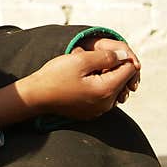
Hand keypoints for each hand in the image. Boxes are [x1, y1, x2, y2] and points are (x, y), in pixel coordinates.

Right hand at [22, 47, 138, 120]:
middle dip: (114, 68)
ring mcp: (99, 110)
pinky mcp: (91, 113)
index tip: (105, 53)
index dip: (121, 57)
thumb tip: (124, 55)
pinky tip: (82, 82)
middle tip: (93, 61)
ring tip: (86, 71)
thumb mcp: (80, 60)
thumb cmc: (55, 76)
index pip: (130, 69)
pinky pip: (103, 97)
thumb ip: (107, 56)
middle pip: (124, 80)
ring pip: (114, 88)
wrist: (36, 96)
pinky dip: (98, 87)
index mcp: (106, 89)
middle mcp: (106, 104)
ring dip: (106, 77)